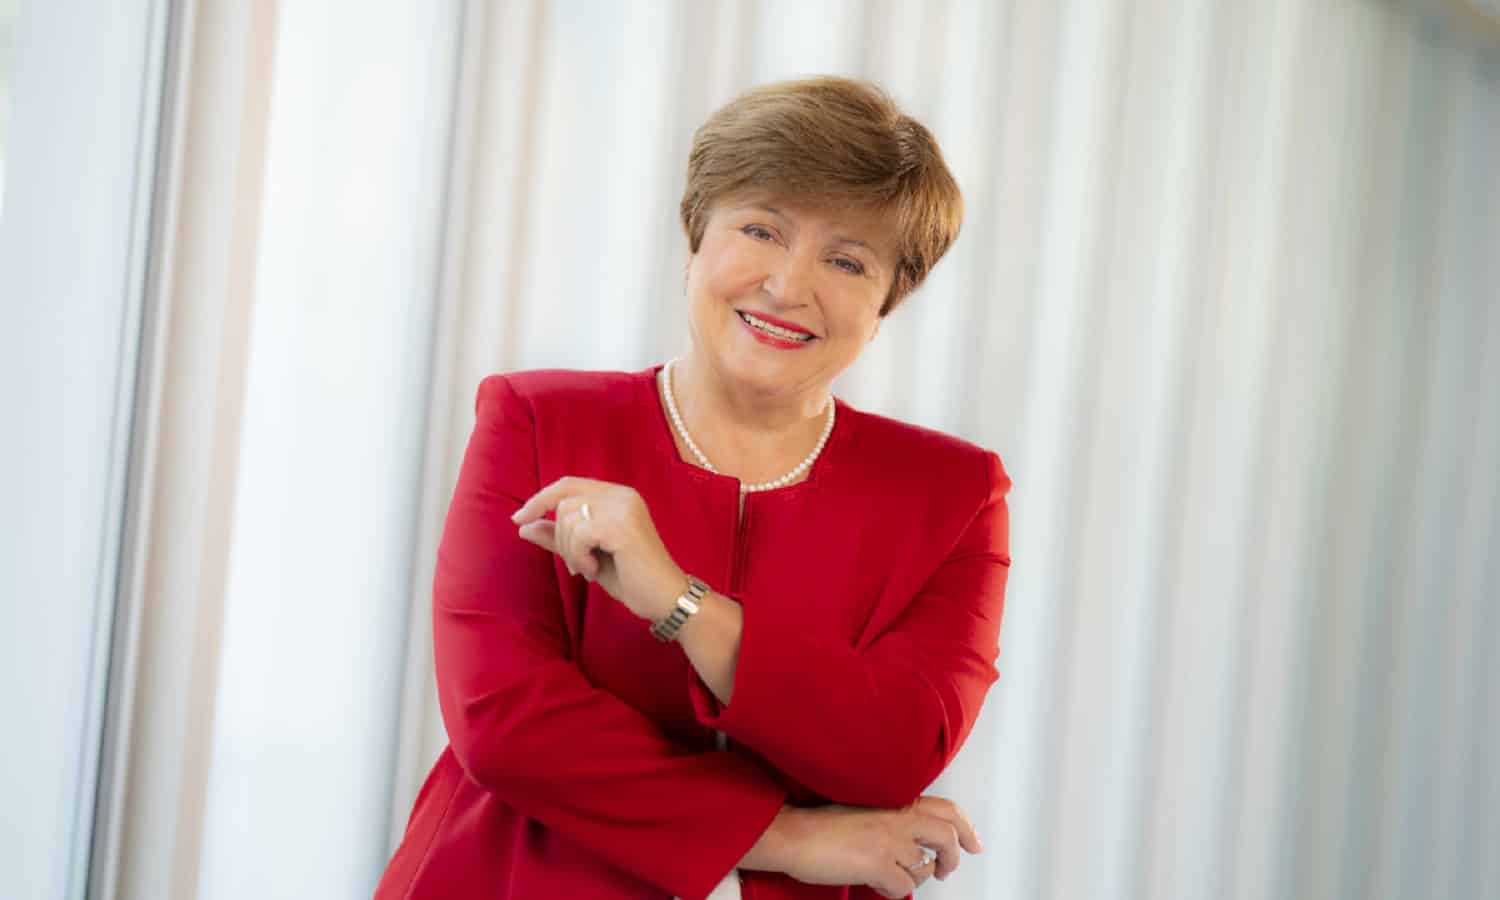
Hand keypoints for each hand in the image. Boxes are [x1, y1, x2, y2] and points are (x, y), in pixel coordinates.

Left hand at [511, 476, 683, 619]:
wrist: (664, 598)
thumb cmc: (630, 578)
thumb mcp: (587, 555)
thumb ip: (558, 538)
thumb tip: (523, 526)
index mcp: (617, 496)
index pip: (568, 485)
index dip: (540, 499)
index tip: (519, 519)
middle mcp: (622, 494)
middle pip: (564, 502)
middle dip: (561, 537)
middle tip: (579, 564)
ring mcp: (624, 507)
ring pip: (568, 517)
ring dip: (571, 550)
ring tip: (590, 568)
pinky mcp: (622, 525)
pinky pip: (579, 534)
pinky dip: (579, 556)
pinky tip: (594, 571)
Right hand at [763, 796, 981, 897]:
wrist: (794, 833)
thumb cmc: (821, 824)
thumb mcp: (865, 809)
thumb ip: (893, 819)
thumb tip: (915, 842)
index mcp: (896, 801)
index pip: (946, 808)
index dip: (965, 827)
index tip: (973, 843)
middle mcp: (898, 817)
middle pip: (947, 835)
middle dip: (953, 857)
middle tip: (945, 870)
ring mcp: (890, 840)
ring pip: (923, 868)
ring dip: (912, 877)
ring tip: (891, 875)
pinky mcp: (879, 863)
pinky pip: (903, 886)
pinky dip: (892, 890)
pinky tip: (877, 883)